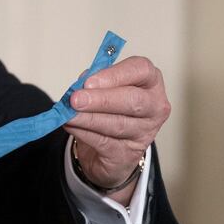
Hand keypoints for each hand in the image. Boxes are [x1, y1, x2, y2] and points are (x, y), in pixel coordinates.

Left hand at [65, 56, 170, 198]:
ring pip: (118, 124)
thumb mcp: (102, 89)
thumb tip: (81, 84)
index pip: (141, 70)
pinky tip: (70, 126)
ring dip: (88, 118)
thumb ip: (94, 82)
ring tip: (68, 114)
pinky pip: (105, 142)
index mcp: (150, 82)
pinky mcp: (129, 154)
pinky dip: (84, 133)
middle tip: (76, 100)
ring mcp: (145, 132)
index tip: (89, 82)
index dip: (115, 75)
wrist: (108, 148)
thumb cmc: (108, 109)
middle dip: (101, 100)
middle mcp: (154, 106)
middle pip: (133, 100)